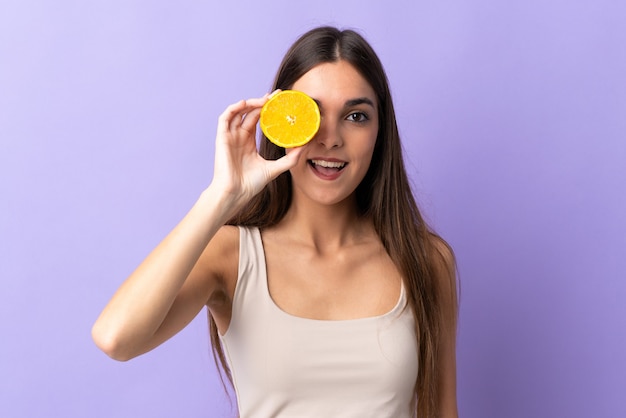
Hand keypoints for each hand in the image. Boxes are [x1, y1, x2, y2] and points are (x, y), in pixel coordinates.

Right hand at [211, 93, 303, 208]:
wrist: (236, 193)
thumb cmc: (251, 184)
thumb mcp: (275, 168)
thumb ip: (289, 159)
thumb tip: (304, 147)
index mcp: (249, 142)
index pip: (258, 119)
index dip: (267, 108)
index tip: (280, 101)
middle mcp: (239, 137)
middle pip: (250, 113)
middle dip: (262, 102)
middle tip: (276, 95)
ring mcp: (230, 136)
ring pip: (238, 112)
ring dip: (250, 103)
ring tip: (264, 100)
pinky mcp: (222, 138)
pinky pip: (225, 118)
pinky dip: (234, 108)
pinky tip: (246, 104)